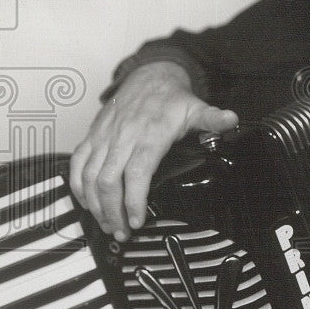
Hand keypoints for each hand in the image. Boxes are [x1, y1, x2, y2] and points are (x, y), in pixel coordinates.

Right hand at [69, 61, 237, 240]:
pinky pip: (77, 163)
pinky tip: (87, 202)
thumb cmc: (171, 98)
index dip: (134, 199)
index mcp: (149, 134)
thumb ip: (213, 119)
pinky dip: (78, 186)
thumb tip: (232, 120)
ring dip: (96, 205)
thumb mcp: (196, 108)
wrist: (148, 76)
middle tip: (122, 231)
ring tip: (107, 224)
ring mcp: (104, 136)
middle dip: (113, 212)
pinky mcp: (92, 136)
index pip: (137, 172)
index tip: (137, 220)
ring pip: (90, 175)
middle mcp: (123, 136)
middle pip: (109, 180)